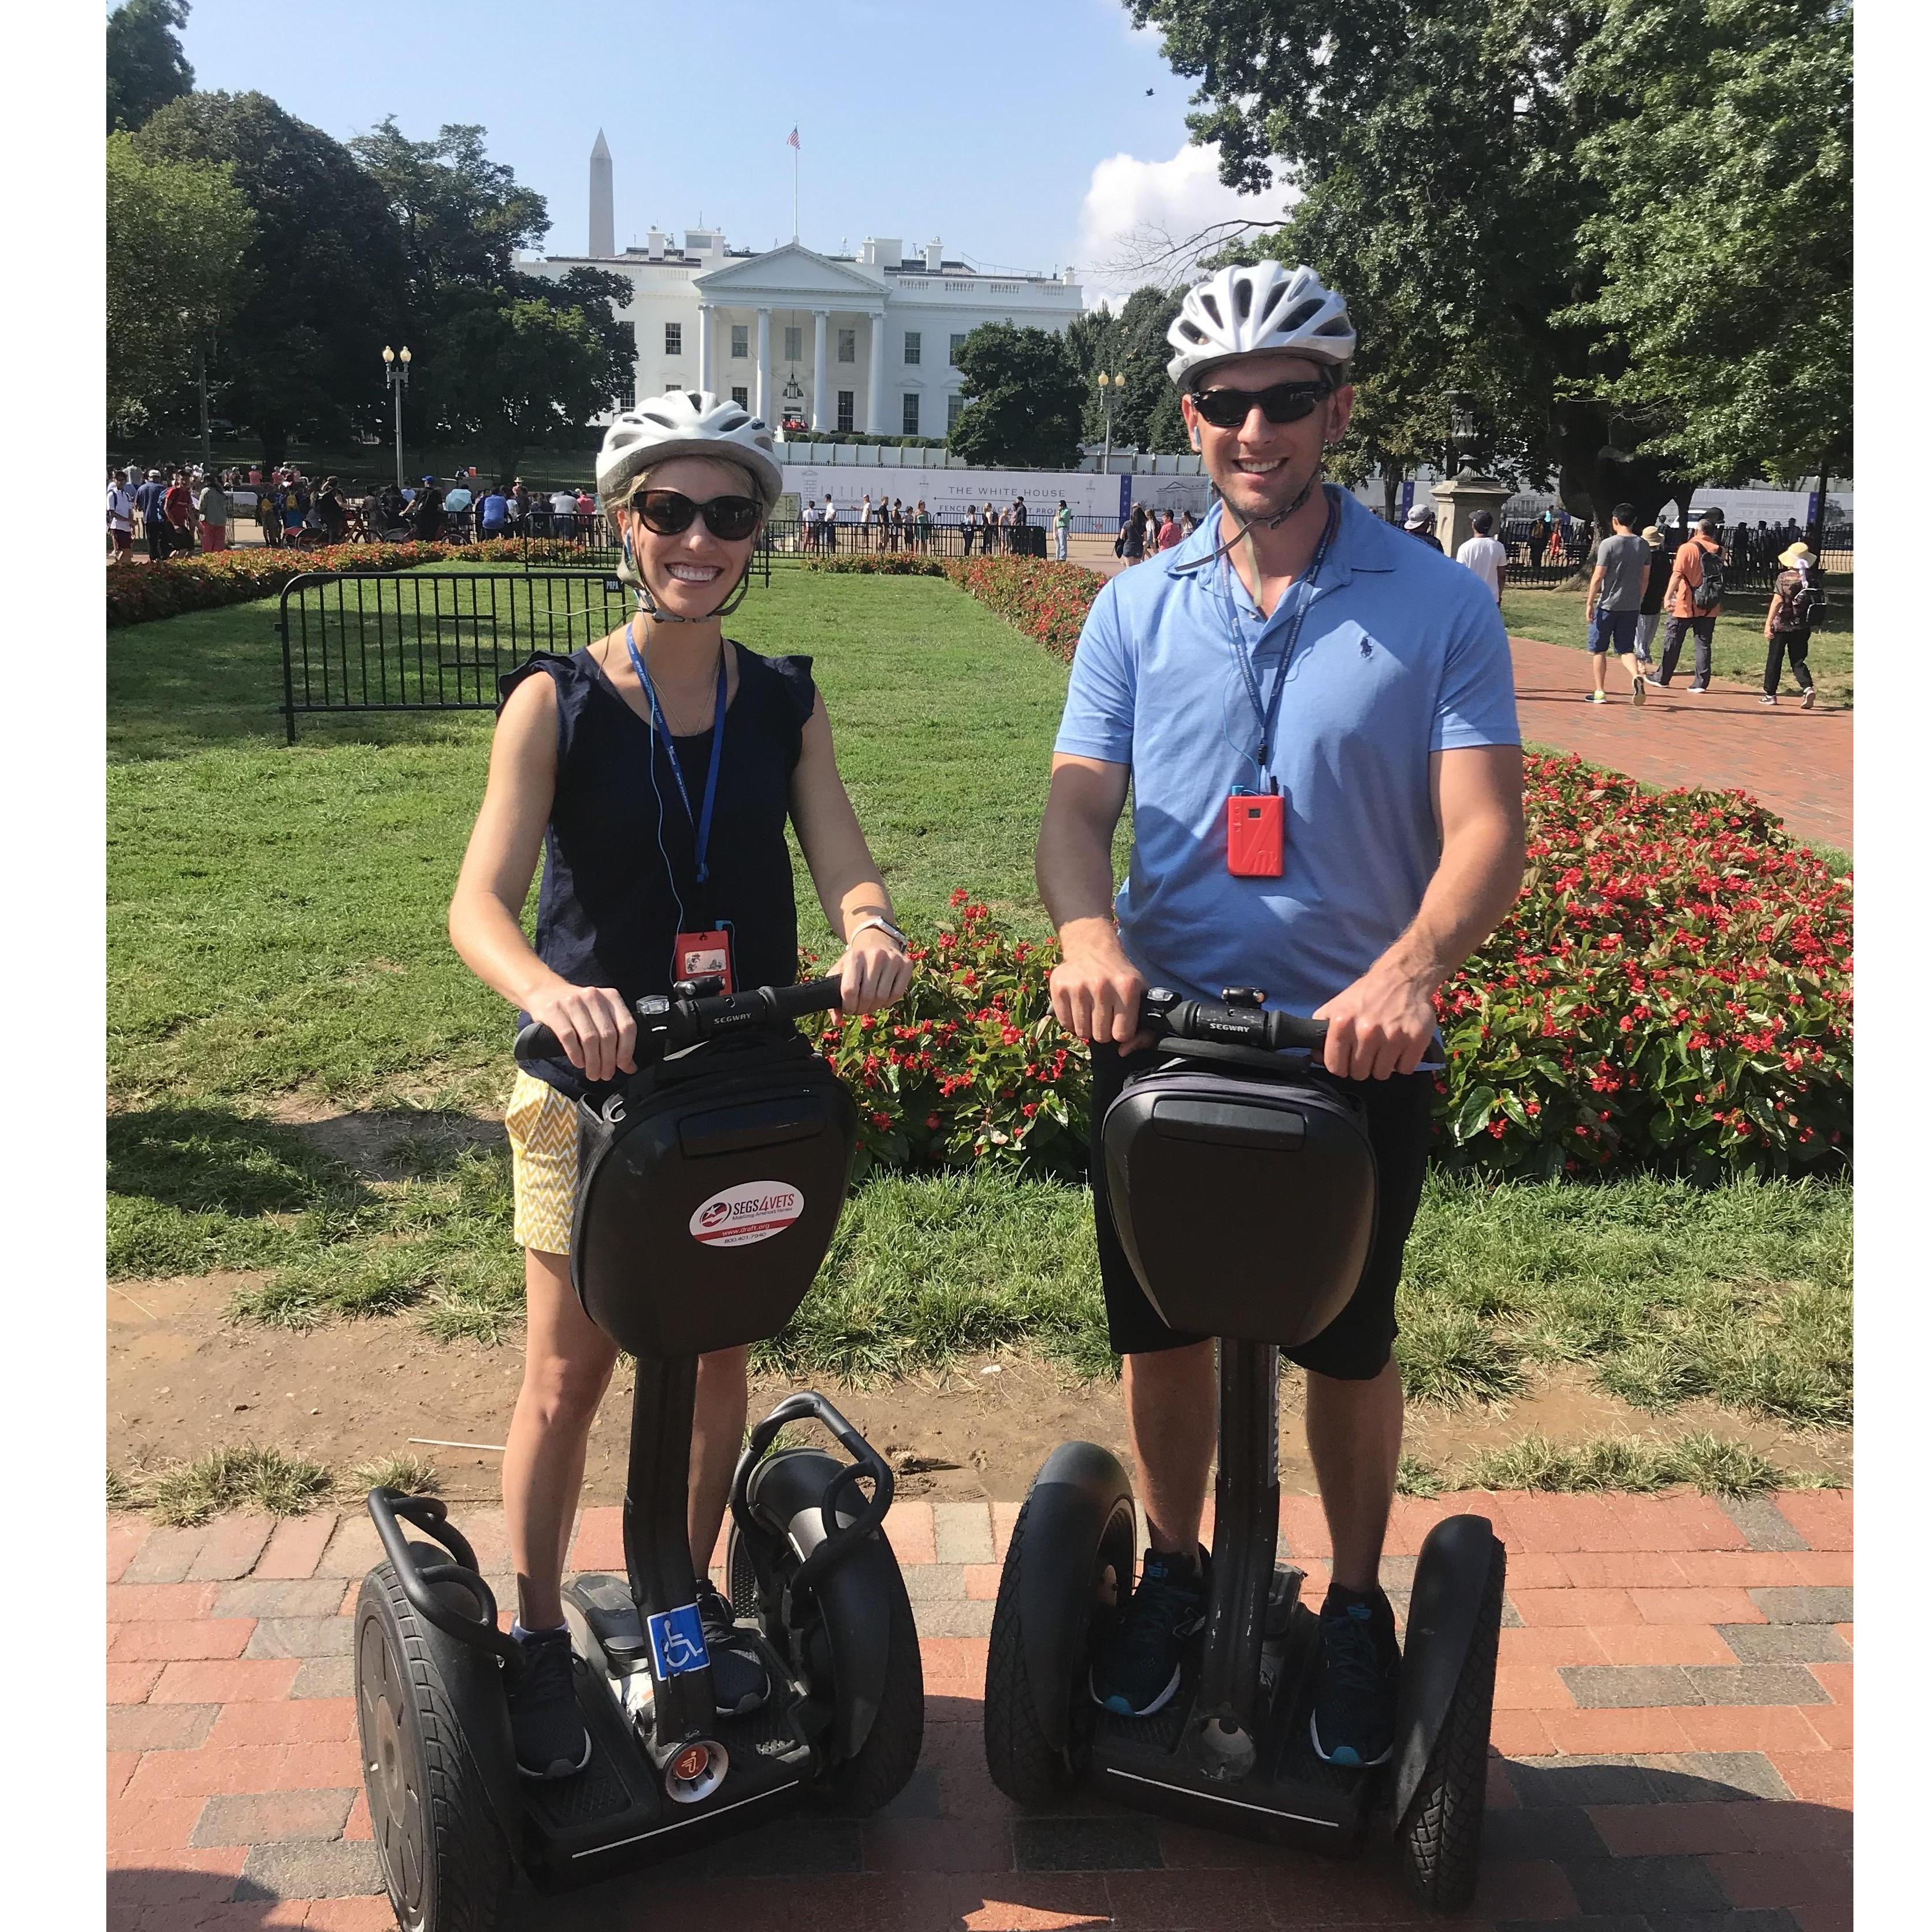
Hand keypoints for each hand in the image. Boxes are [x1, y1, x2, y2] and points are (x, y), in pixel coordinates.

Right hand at [523, 980, 635, 1083]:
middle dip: (608, 1061)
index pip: (627, 1026)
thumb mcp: (599, 1016)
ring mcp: (573, 1002)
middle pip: (608, 1035)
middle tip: (606, 1075)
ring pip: (590, 1038)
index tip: (623, 1065)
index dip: (627, 1050)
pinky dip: (576, 1054)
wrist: (545, 991)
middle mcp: (594, 996)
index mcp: (611, 997)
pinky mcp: (555, 1010)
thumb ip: (616, 1037)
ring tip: (593, 1073)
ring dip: (593, 1062)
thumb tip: (630, 1066)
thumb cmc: (578, 1008)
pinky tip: (579, 1063)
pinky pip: (569, 1037)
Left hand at [834, 927, 912, 1014]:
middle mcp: (875, 955)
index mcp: (854, 957)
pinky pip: (897, 994)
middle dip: (861, 1009)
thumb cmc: (855, 963)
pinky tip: (882, 999)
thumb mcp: (839, 973)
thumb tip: (837, 1021)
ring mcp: (893, 959)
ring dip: (875, 1007)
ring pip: (883, 997)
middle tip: (859, 1009)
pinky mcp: (906, 964)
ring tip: (869, 1004)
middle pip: (867, 996)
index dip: (848, 1006)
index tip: (848, 1009)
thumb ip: (833, 996)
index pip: (850, 990)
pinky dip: (888, 1002)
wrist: (876, 943)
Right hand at [1048, 925, 1148, 1048]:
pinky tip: (1078, 1006)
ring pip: (1082, 1033)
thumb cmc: (1119, 976)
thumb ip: (1145, 1029)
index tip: (1119, 1020)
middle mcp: (1102, 986)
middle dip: (1103, 1030)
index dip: (1121, 1031)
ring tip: (1091, 1009)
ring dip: (1087, 1026)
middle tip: (1104, 1013)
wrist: (1092, 948)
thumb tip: (1124, 1051)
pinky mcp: (1059, 987)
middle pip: (1101, 1036)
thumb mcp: (1140, 995)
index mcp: (1127, 987)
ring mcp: (1078, 987)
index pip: (1122, 1034)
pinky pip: (1065, 1024)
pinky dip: (1072, 1021)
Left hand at [1313, 966, 1437, 1079]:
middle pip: (1360, 1074)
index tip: (1347, 1059)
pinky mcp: (1415, 1039)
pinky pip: (1405, 1069)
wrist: (1401, 976)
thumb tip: (1316, 1058)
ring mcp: (1393, 1036)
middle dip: (1363, 1066)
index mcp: (1343, 1024)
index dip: (1341, 1066)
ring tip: (1385, 1047)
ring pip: (1382, 1074)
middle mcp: (1366, 1032)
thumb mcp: (1335, 1007)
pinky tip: (1400, 1046)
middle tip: (1369, 1050)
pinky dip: (1403, 1062)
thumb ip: (1320, 1031)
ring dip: (1383, 1065)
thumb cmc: (1365, 995)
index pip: (1336, 1067)